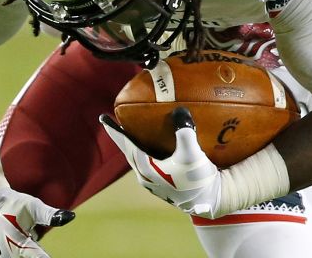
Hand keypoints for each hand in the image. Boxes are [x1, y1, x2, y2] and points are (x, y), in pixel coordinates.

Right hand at [0, 187, 73, 257]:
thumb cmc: (11, 203)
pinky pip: (15, 255)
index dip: (45, 257)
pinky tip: (25, 236)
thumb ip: (50, 215)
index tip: (49, 256)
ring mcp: (2, 257)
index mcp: (20, 244)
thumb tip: (71, 216)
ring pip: (23, 256)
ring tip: (28, 230)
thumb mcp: (33, 206)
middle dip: (38, 253)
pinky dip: (22, 251)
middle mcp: (10, 254)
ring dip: (29, 251)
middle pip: (30, 257)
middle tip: (33, 231)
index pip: (39, 257)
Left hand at [100, 107, 222, 217]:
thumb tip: (180, 111)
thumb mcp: (191, 155)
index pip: (127, 146)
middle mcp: (145, 176)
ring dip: (134, 145)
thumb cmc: (196, 179)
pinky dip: (146, 151)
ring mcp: (153, 181)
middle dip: (122, 137)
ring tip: (132, 133)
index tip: (103, 119)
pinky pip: (148, 163)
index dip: (116, 132)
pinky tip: (153, 146)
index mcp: (146, 169)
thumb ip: (184, 133)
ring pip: (138, 159)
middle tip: (115, 123)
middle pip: (129, 152)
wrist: (208, 201)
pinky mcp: (162, 183)